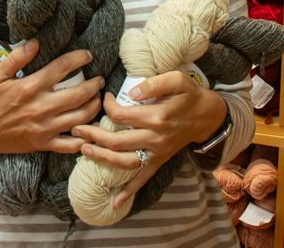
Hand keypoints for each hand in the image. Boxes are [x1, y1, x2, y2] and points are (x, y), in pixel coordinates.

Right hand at [0, 40, 103, 160]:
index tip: (88, 55)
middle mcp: (41, 107)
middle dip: (94, 84)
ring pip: (80, 117)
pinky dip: (83, 137)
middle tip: (99, 79)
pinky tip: (89, 127)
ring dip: (94, 107)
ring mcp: (44, 128)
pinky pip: (70, 144)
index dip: (79, 59)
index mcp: (30, 87)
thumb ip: (17, 58)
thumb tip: (35, 42)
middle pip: (79, 94)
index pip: (62, 68)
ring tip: (97, 99)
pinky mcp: (43, 143)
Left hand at [70, 72, 226, 208]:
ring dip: (102, 158)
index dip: (107, 106)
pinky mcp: (159, 161)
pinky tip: (115, 202)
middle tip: (76, 128)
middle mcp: (155, 138)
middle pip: (117, 141)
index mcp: (157, 117)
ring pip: (124, 162)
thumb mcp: (178, 80)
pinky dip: (128, 191)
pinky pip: (143, 179)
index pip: (121, 114)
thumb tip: (131, 92)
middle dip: (93, 135)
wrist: (207, 117)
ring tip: (83, 149)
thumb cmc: (189, 96)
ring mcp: (156, 152)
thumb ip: (154, 83)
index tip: (103, 98)